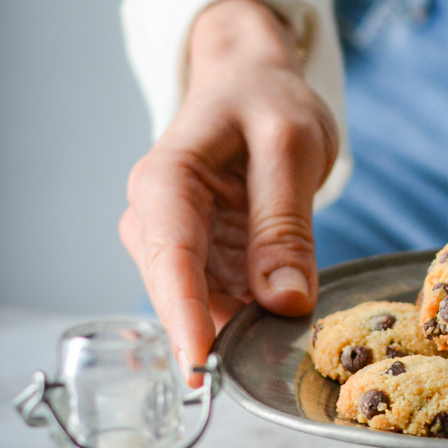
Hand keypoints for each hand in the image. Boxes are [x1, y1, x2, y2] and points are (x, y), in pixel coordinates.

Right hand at [120, 0, 338, 381]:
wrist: (253, 81)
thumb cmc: (266, 98)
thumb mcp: (290, 146)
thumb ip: (285, 223)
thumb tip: (284, 300)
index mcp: (166, 180)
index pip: (169, 256)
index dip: (185, 314)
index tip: (203, 363)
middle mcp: (157, 217)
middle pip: (178, 291)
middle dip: (216, 332)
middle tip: (264, 366)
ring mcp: (178, 242)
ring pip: (200, 304)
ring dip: (238, 328)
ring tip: (283, 342)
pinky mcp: (204, 258)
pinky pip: (222, 299)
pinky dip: (250, 317)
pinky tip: (279, 326)